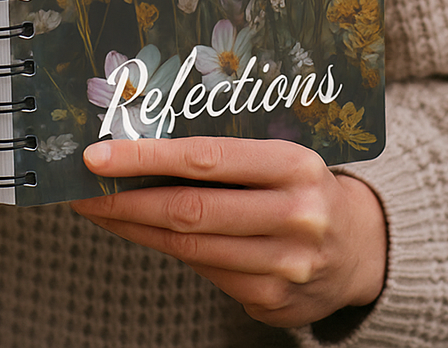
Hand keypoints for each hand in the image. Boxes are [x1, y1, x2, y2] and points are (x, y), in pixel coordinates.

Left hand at [70, 137, 386, 329]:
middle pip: (191, 210)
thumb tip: (145, 146)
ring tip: (101, 210)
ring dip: (137, 228)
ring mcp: (286, 266)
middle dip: (126, 200)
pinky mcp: (275, 302)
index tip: (99, 155)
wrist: (364, 246)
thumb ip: (229, 153)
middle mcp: (295, 216)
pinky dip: (172, 251)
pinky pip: (208, 274)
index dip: (146, 157)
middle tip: (83, 189)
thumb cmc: (305, 185)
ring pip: (191, 248)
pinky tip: (150, 233)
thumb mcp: (282, 154)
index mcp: (295, 165)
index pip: (206, 158)